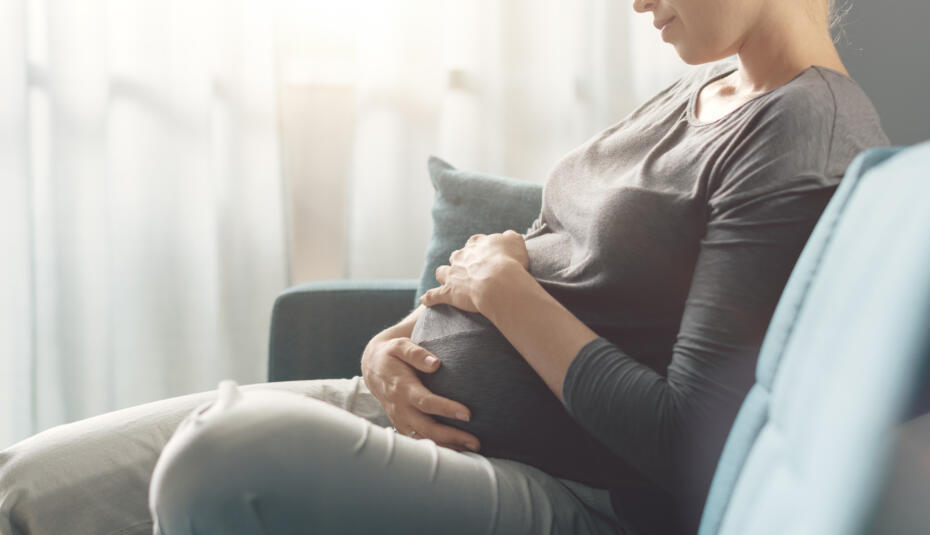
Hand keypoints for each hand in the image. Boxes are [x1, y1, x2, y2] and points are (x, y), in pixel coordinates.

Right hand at [361, 336, 480, 451]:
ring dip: (448, 446)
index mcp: (402, 388)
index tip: (467, 414)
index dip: (446, 409)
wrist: (373, 368)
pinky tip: (458, 448)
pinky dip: (438, 447)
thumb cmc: (392, 355)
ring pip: (424, 438)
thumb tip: (435, 363)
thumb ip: (416, 353)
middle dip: (451, 436)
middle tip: (476, 441)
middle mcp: (401, 407)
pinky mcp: (402, 425)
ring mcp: (400, 419)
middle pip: (427, 427)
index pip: (425, 402)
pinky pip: (420, 440)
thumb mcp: (400, 346)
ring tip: (472, 447)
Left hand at [420, 230, 528, 312]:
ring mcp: (453, 274)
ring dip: (444, 275)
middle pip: (457, 256)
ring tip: (447, 281)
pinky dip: (429, 298)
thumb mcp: (515, 242)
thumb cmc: (509, 261)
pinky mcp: (448, 291)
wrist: (498, 280)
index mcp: (477, 244)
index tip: (485, 255)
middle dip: (461, 262)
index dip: (479, 249)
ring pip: (442, 272)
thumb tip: (508, 237)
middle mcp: (462, 256)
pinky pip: (434, 295)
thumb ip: (510, 238)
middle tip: (469, 270)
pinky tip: (425, 300)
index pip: (475, 242)